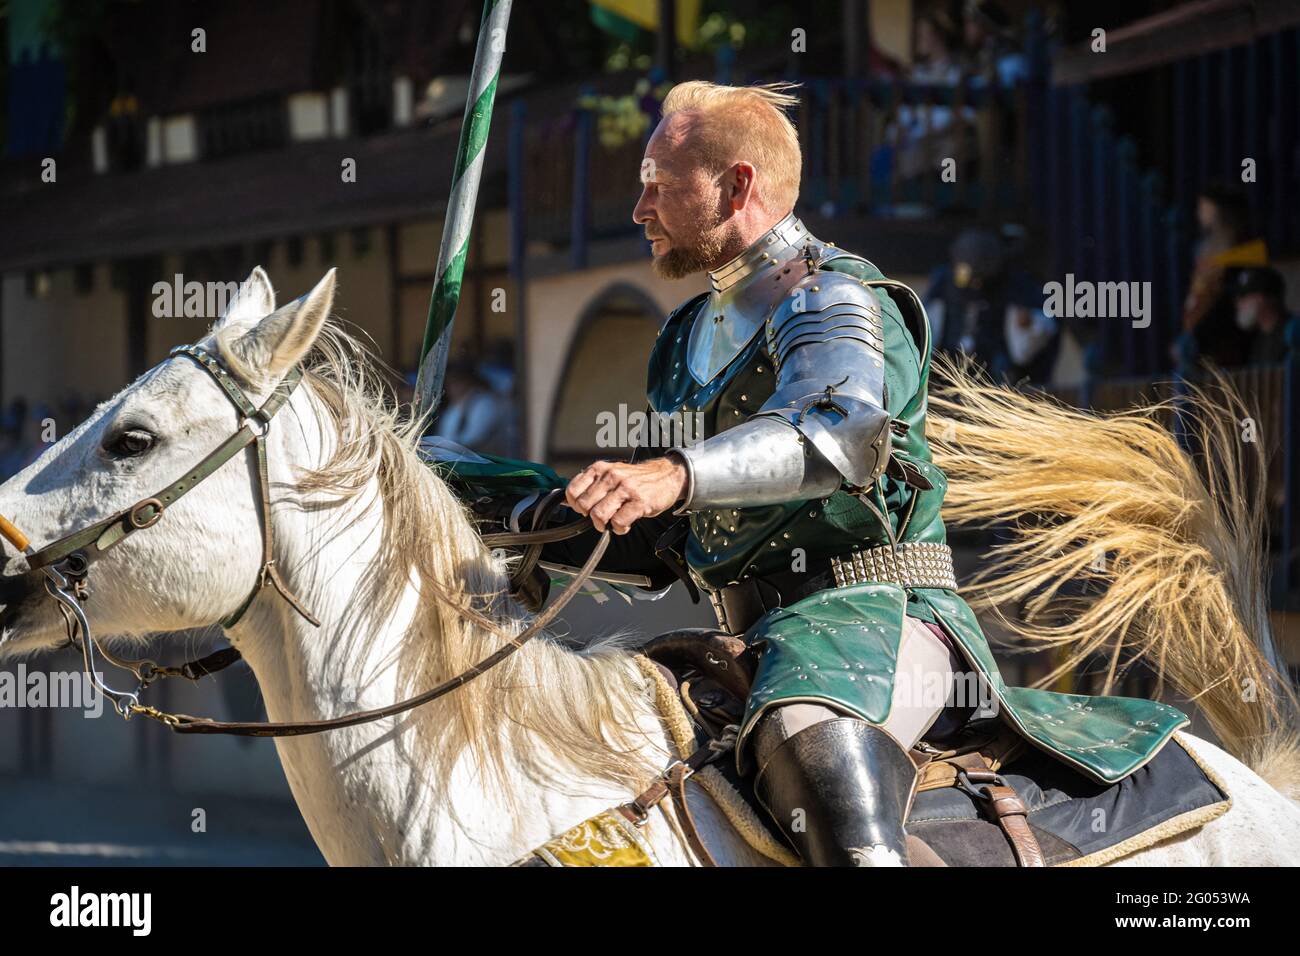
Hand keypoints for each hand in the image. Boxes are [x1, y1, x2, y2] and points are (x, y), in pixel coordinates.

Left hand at [565, 457, 687, 534]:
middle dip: (590, 517)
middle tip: (601, 518)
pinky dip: (620, 529)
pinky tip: (625, 524)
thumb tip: (566, 502)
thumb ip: (590, 485)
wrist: (667, 476)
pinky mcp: (639, 502)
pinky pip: (618, 522)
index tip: (585, 509)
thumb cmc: (636, 480)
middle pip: (584, 506)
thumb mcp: (610, 474)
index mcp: (600, 469)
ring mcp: (626, 488)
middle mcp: (611, 476)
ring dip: (603, 524)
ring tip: (612, 522)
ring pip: (599, 514)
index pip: (573, 491)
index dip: (576, 505)